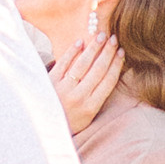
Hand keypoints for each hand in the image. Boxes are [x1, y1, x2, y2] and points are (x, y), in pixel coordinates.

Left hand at [49, 22, 121, 136]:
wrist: (42, 127)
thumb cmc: (68, 122)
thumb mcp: (87, 117)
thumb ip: (97, 98)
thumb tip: (109, 73)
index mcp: (90, 107)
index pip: (108, 81)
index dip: (116, 64)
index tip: (122, 52)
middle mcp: (78, 97)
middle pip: (98, 70)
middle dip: (107, 52)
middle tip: (114, 38)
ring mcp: (63, 89)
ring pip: (82, 64)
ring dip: (93, 48)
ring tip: (100, 36)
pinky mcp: (50, 82)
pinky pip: (63, 63)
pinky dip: (72, 52)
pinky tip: (80, 42)